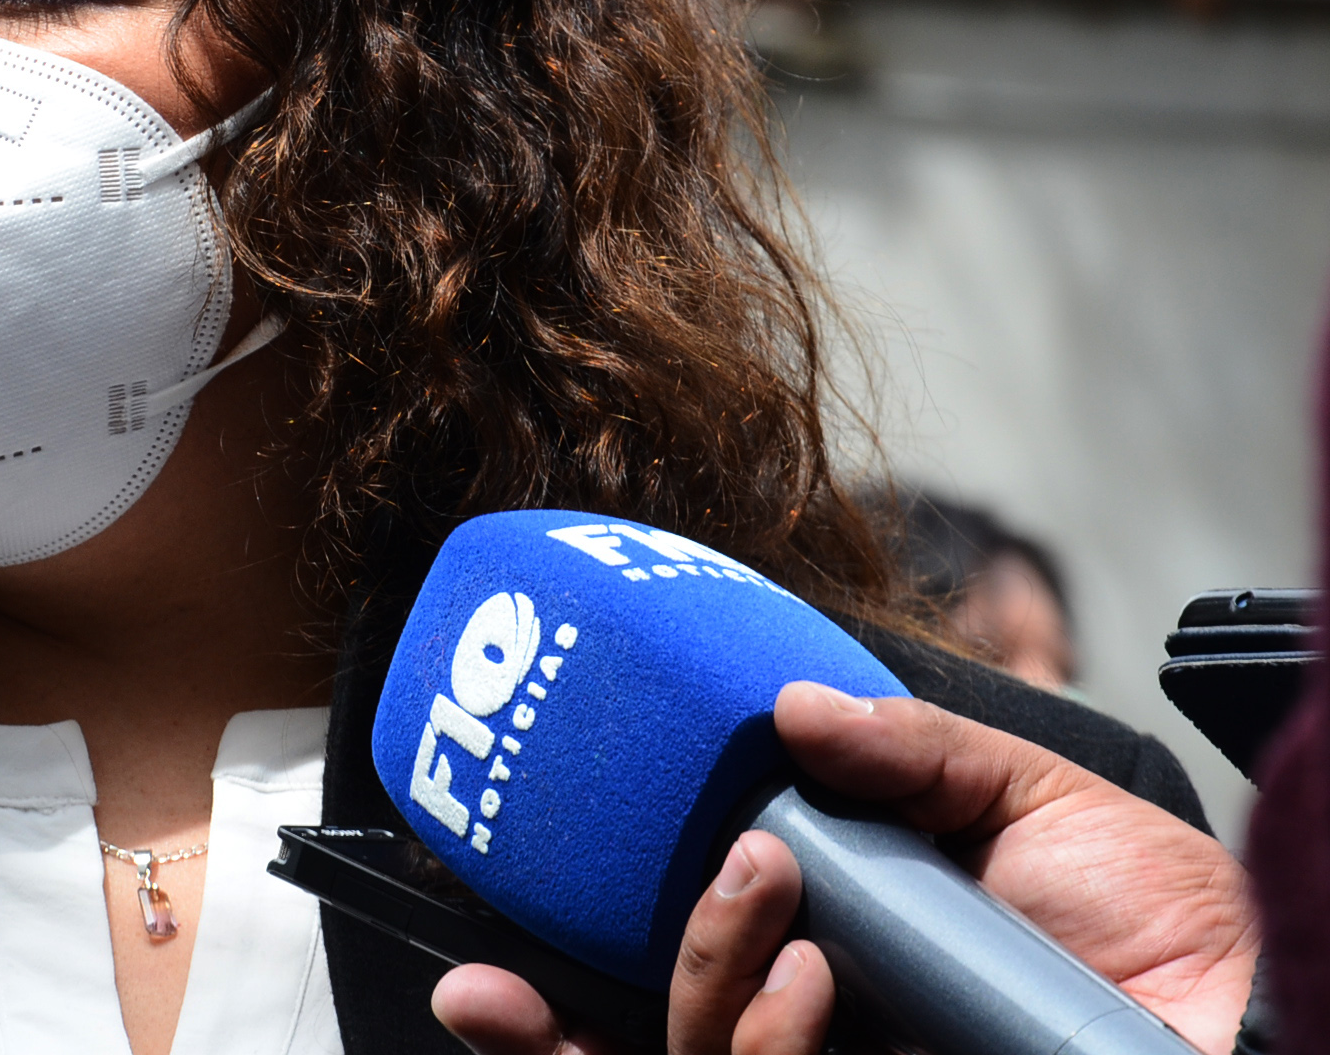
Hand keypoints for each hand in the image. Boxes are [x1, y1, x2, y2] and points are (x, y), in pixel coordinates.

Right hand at [432, 682, 1259, 1054]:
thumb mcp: (1030, 806)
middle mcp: (820, 1051)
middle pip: (655, 1049)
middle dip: (650, 969)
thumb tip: (788, 711)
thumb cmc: (1169, 931)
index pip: (663, 1016)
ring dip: (709, 987)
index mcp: (833, 986)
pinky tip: (803, 989)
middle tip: (743, 873)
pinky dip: (749, 1043)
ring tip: (794, 925)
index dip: (555, 1015)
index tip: (480, 974)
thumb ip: (911, 754)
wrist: (1262, 1006)